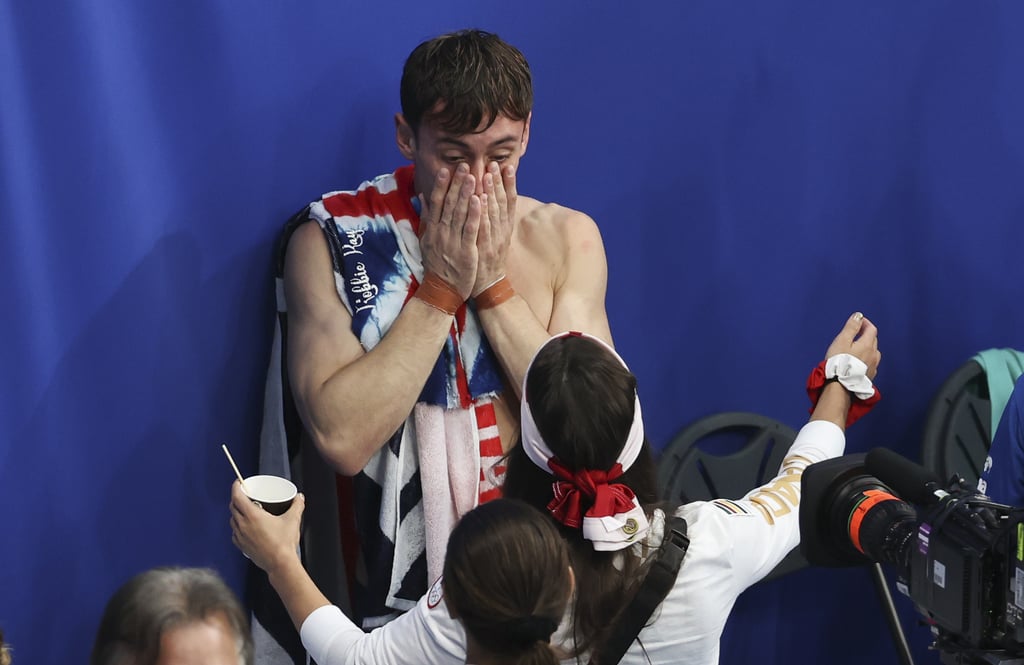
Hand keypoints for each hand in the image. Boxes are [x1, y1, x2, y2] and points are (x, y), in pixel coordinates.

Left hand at [229, 480, 303, 574]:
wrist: (280, 563)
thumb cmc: (284, 543)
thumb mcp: (292, 520)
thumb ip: (297, 505)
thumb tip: (299, 497)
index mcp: (253, 516)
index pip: (237, 497)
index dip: (236, 488)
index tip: (238, 483)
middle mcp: (243, 525)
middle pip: (233, 507)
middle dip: (237, 499)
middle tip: (245, 495)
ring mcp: (241, 536)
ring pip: (232, 520)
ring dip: (236, 513)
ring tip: (245, 511)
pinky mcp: (242, 546)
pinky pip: (234, 533)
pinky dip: (237, 527)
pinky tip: (245, 528)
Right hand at [418, 163, 480, 299]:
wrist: (442, 290)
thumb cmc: (436, 264)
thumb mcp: (426, 240)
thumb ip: (426, 217)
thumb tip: (422, 196)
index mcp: (432, 229)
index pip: (435, 203)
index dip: (440, 185)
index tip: (446, 170)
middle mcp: (440, 233)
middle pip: (448, 204)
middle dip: (457, 184)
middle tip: (464, 166)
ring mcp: (452, 242)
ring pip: (459, 214)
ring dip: (466, 194)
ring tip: (473, 177)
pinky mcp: (465, 251)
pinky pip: (470, 230)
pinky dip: (474, 214)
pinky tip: (479, 200)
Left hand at [474, 162, 516, 294]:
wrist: (488, 287)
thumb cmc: (486, 260)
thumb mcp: (493, 238)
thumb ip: (491, 219)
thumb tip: (489, 200)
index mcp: (503, 228)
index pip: (509, 202)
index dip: (509, 184)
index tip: (506, 166)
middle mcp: (502, 232)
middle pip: (502, 204)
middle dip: (499, 182)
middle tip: (494, 164)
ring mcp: (494, 241)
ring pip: (493, 214)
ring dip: (491, 193)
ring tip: (486, 176)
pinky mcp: (485, 250)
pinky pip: (483, 230)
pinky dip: (482, 215)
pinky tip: (480, 202)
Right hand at [824, 311, 881, 379]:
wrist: (840, 385)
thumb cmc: (839, 362)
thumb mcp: (842, 341)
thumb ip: (851, 327)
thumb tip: (858, 316)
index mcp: (868, 344)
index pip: (871, 329)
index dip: (865, 323)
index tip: (858, 321)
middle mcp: (874, 355)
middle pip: (873, 340)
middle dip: (866, 334)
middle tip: (856, 332)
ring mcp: (873, 366)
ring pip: (874, 353)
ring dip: (868, 347)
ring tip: (858, 348)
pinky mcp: (870, 376)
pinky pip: (871, 363)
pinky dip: (866, 359)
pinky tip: (859, 362)